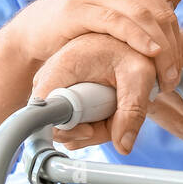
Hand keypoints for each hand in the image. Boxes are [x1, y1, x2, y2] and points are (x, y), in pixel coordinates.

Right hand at [4, 0, 182, 95]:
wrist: (33, 33)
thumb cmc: (80, 28)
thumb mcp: (116, 15)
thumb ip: (146, 3)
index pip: (167, 8)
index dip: (177, 39)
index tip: (177, 70)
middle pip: (159, 13)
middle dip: (172, 49)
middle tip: (173, 79)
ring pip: (143, 17)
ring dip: (160, 50)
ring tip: (165, 77)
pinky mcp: (80, 6)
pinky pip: (118, 22)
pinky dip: (138, 39)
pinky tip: (150, 55)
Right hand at [32, 32, 170, 155]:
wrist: (126, 36)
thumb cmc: (132, 48)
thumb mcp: (139, 76)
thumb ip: (132, 112)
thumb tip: (123, 147)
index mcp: (61, 68)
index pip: (44, 113)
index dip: (67, 129)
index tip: (91, 129)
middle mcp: (49, 77)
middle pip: (56, 125)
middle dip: (89, 130)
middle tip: (115, 115)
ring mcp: (51, 86)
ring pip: (64, 127)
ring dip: (93, 127)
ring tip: (114, 106)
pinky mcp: (58, 94)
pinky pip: (69, 120)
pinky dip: (90, 122)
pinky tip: (106, 107)